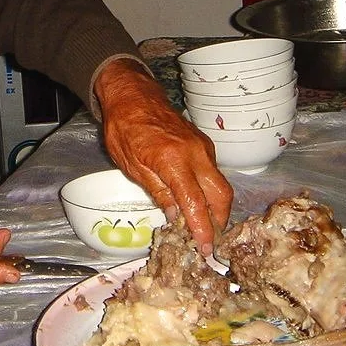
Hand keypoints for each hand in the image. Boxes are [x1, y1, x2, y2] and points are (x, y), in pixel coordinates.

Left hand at [93, 57, 233, 252]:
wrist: (133, 96)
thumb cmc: (124, 130)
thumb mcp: (133, 167)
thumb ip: (159, 192)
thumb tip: (176, 218)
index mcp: (173, 161)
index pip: (195, 203)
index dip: (203, 229)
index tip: (205, 249)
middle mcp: (195, 154)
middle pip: (221, 195)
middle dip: (219, 221)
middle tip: (210, 241)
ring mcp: (203, 147)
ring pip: (221, 184)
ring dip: (217, 208)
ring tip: (205, 227)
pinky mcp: (204, 144)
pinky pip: (214, 172)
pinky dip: (211, 191)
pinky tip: (200, 203)